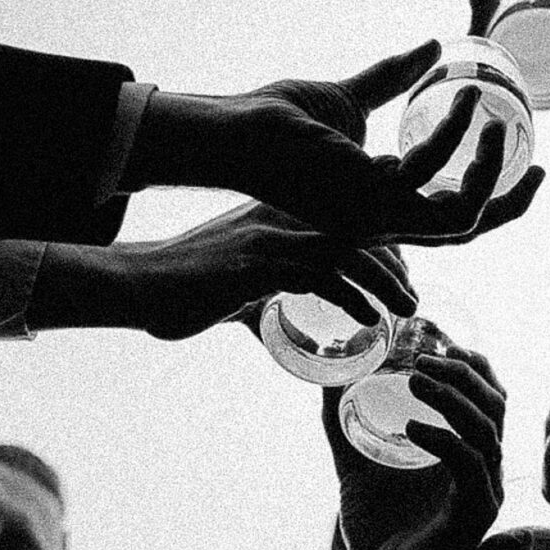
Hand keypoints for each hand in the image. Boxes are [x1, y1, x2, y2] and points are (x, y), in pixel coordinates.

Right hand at [31, 202, 415, 340]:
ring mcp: (269, 239)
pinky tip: (371, 319)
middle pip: (355, 232)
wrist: (134, 285)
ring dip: (385, 281)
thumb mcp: (231, 291)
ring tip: (409, 308)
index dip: (378, 247)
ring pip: (347, 251)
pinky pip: (321, 276)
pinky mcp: (259, 265)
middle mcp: (278, 221)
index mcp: (275, 220)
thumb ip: (257, 301)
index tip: (401, 277)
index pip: (343, 223)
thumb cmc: (179, 290)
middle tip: (415, 295)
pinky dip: (353, 298)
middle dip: (392, 263)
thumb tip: (272, 329)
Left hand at [128, 41, 545, 245]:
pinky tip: (461, 95)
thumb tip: (434, 47)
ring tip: (490, 113)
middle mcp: (382, 220)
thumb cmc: (279, 120)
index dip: (493, 198)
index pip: (450, 219)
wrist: (236, 130)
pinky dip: (454, 130)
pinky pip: (430, 167)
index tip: (528, 167)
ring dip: (487, 167)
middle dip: (510, 202)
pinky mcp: (365, 194)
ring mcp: (375, 214)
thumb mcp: (352, 97)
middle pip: (467, 230)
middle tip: (541, 166)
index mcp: (381, 206)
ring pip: (460, 214)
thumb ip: (393, 79)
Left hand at [325, 345, 507, 549]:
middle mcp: (486, 470)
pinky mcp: (474, 517)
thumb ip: (343, 419)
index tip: (436, 339)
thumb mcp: (355, 460)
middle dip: (463, 371)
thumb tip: (324, 371)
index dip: (470, 363)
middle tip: (422, 354)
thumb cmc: (373, 529)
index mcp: (468, 453)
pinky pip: (472, 467)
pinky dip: (445, 440)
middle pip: (495, 403)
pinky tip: (412, 427)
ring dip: (454, 395)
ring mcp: (485, 494)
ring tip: (414, 376)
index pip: (489, 396)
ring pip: (487, 429)